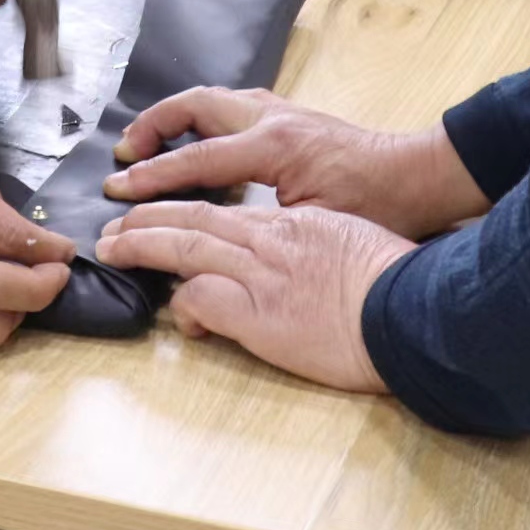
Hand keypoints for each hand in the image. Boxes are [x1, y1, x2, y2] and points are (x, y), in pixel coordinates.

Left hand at [97, 200, 412, 391]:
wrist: (414, 310)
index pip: (227, 212)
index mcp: (294, 223)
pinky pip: (203, 298)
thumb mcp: (353, 244)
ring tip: (115, 249)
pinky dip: (185, 304)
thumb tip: (297, 265)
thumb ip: (316, 245)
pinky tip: (181, 317)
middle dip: (148, 219)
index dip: (188, 212)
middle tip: (116, 226)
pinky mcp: (260, 314)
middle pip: (194, 217)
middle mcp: (271, 240)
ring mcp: (262, 274)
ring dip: (142, 246)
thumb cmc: (398, 283)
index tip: (166, 218)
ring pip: (185, 247)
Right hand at [102, 87, 489, 237]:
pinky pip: (232, 106)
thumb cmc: (376, 206)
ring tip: (149, 143)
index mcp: (273, 146)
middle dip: (154, 126)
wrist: (420, 177)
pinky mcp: (291, 116)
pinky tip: (197, 141)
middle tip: (125, 153)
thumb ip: (261, 228)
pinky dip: (204, 118)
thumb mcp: (316, 224)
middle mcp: (272, 118)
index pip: (197, 159)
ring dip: (177, 117)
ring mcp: (282, 111)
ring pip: (214, 98)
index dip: (153, 176)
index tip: (117, 188)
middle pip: (195, 104)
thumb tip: (212, 243)